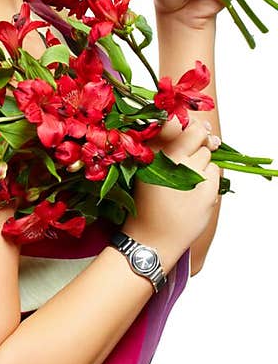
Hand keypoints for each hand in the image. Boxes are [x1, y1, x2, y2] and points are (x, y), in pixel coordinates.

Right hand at [124, 113, 221, 266]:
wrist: (151, 237)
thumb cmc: (148, 203)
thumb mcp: (146, 169)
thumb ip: (166, 147)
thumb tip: (202, 128)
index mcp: (158, 153)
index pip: (185, 126)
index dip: (195, 126)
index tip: (197, 129)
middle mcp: (176, 161)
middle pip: (201, 138)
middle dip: (201, 144)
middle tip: (192, 159)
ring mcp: (194, 175)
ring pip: (210, 156)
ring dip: (203, 164)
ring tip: (187, 181)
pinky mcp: (208, 191)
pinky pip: (215, 174)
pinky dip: (208, 181)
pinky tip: (194, 192)